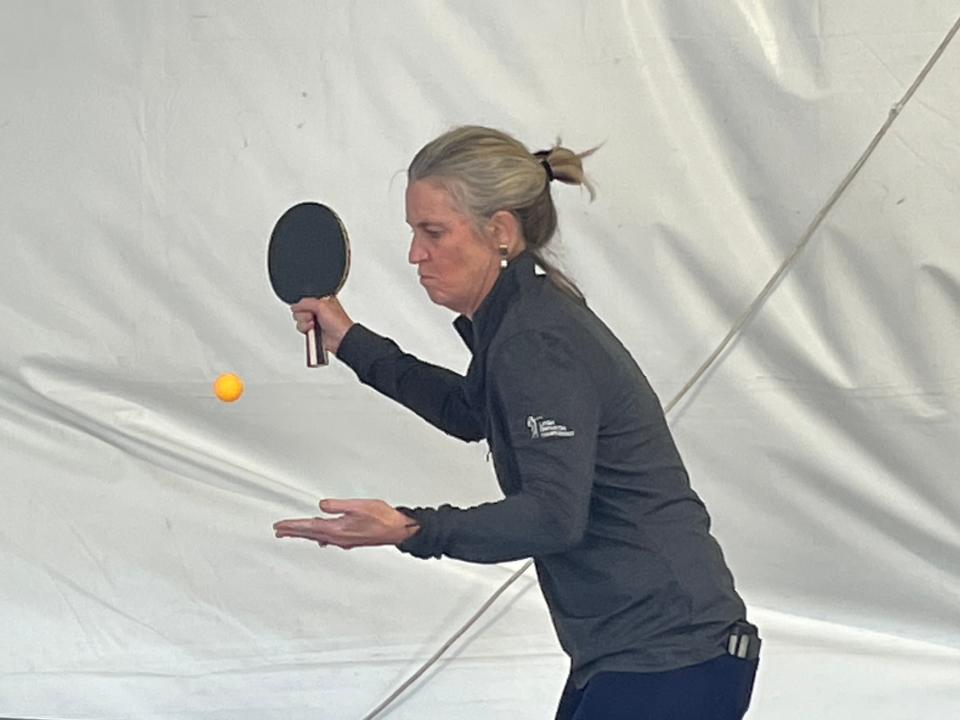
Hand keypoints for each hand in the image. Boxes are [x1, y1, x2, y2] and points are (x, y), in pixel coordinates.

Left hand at [273, 499, 419, 548]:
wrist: (397, 529)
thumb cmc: (382, 517)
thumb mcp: (358, 505)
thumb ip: (337, 505)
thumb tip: (321, 505)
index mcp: (337, 529)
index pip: (308, 527)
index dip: (292, 526)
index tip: (279, 526)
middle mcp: (338, 538)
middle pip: (309, 534)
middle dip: (293, 532)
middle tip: (278, 532)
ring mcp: (343, 540)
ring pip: (317, 537)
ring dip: (303, 534)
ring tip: (292, 533)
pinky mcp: (349, 539)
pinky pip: (327, 538)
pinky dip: (317, 536)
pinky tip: (318, 538)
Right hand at [291, 297, 353, 353]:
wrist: (341, 339)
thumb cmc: (339, 323)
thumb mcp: (322, 306)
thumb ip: (306, 303)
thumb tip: (295, 306)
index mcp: (323, 300)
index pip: (306, 298)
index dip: (305, 304)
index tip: (311, 308)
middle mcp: (318, 310)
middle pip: (300, 309)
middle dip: (304, 314)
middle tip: (313, 316)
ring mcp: (315, 320)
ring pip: (299, 318)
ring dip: (304, 322)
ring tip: (314, 324)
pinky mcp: (312, 330)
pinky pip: (300, 327)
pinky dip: (304, 329)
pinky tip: (313, 330)